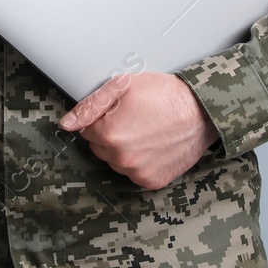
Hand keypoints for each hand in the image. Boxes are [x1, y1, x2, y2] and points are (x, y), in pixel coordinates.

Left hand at [58, 72, 219, 189]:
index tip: (120, 110)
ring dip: (123, 150)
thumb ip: (91, 104)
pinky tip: (153, 146)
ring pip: (115, 162)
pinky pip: (134, 173)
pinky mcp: (151, 181)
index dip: (102, 118)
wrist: (201, 111)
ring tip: (145, 131)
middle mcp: (120, 157)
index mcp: (108, 133)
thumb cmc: (164, 94)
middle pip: (99, 147)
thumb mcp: (124, 85)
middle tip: (133, 118)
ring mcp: (136, 172)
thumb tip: (66, 123)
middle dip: (110, 134)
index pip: (86, 130)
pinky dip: (140, 162)